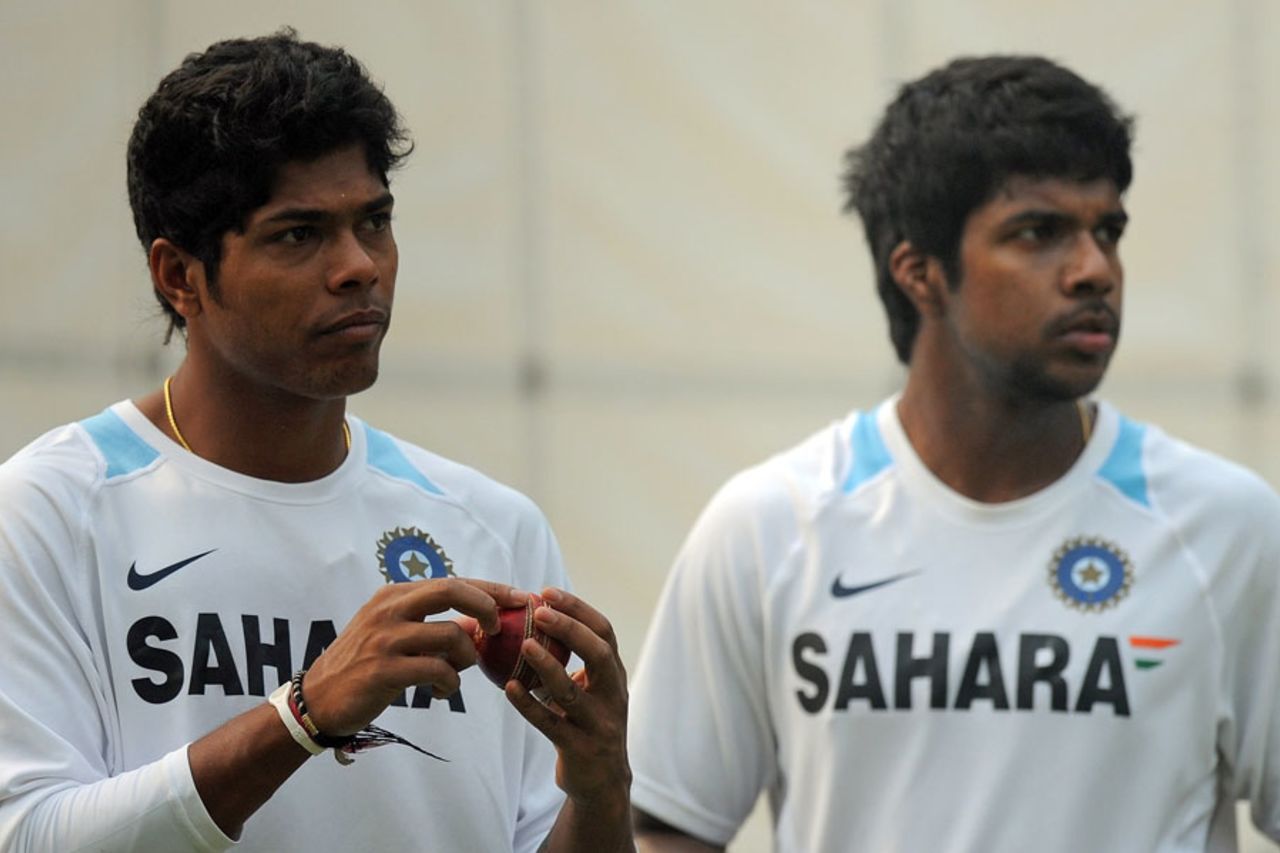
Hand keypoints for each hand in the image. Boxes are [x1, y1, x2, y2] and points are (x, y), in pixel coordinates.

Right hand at [300, 577, 529, 735]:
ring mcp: (385, 638)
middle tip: (498, 628)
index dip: (491, 588)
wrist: (318, 699)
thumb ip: (433, 624)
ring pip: (451, 635)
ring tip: (454, 674)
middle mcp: (389, 609)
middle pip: (453, 590)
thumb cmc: (363, 665)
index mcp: (394, 595)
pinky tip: (441, 691)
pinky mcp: (384, 669)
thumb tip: (480, 624)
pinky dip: (450, 683)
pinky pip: (437, 670)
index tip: (520, 597)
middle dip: (486, 606)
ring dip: (465, 658)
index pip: (453, 581)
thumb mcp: (395, 634)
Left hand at [504, 588, 630, 806]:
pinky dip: (529, 705)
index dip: (578, 609)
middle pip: (599, 654)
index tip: (547, 592)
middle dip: (571, 629)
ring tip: (524, 646)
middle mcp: (613, 695)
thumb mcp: (590, 689)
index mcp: (614, 674)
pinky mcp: (581, 749)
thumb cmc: (587, 723)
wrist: (602, 782)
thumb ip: (571, 661)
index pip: (604, 632)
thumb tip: (531, 619)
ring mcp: (599, 723)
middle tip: (540, 613)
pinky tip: (509, 689)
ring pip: (572, 692)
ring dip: (548, 666)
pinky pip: (551, 724)